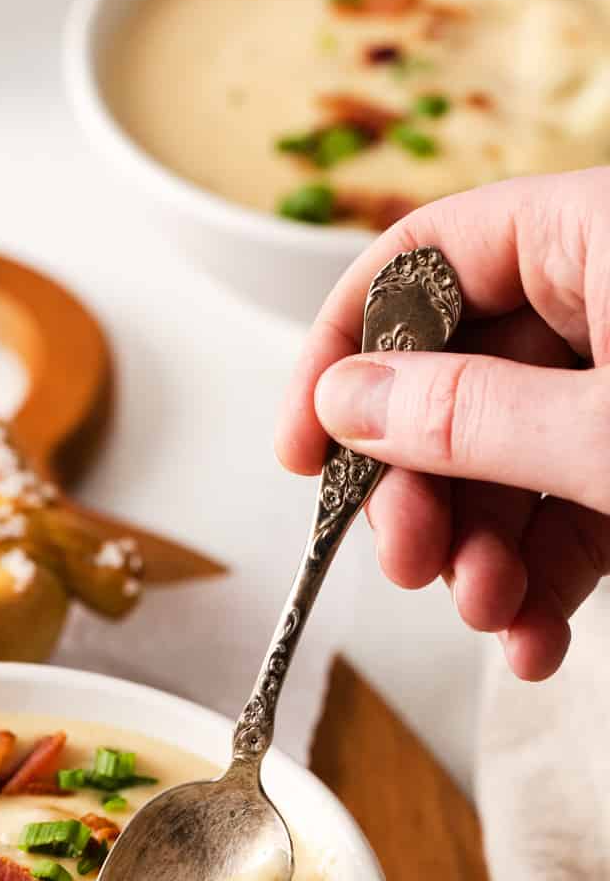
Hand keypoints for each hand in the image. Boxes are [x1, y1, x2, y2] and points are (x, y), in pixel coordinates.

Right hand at [277, 168, 609, 679]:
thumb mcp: (604, 432)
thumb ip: (467, 417)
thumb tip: (346, 401)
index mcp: (592, 237)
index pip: (423, 259)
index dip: (342, 350)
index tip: (301, 448)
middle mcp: (604, 300)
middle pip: (455, 380)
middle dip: (423, 492)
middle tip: (407, 560)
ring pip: (508, 463)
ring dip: (481, 558)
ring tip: (489, 615)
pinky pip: (571, 510)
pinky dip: (542, 584)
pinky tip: (533, 642)